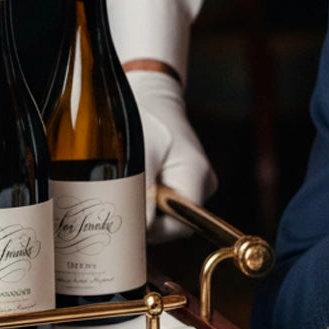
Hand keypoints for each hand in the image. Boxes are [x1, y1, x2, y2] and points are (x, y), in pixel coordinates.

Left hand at [125, 69, 217, 242]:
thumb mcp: (138, 154)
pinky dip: (151, 201)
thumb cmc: (146, 120)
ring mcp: (198, 185)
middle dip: (148, 218)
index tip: (127, 215)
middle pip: (176, 224)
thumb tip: (138, 231)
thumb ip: (140, 192)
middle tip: (124, 198)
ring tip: (132, 184)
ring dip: (148, 209)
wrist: (153, 98)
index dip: (152, 228)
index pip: (180, 225)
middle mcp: (204, 185)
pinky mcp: (189, 184)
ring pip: (171, 216)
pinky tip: (140, 184)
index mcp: (196, 177)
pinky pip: (169, 206)